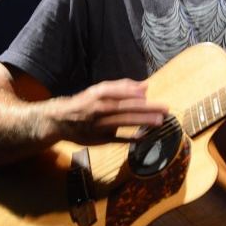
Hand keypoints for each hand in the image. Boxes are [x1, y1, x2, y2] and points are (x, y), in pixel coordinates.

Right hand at [44, 79, 168, 145]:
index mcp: (99, 94)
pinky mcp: (99, 139)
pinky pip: (117, 139)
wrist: (61, 120)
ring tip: (159, 121)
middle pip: (124, 107)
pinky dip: (131, 138)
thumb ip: (122, 87)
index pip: (118, 92)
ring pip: (123, 122)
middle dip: (146, 108)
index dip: (133, 93)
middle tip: (164, 108)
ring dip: (142, 121)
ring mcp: (99, 125)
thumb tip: (145, 86)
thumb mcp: (99, 90)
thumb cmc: (85, 102)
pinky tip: (145, 137)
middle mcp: (99, 108)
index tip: (148, 94)